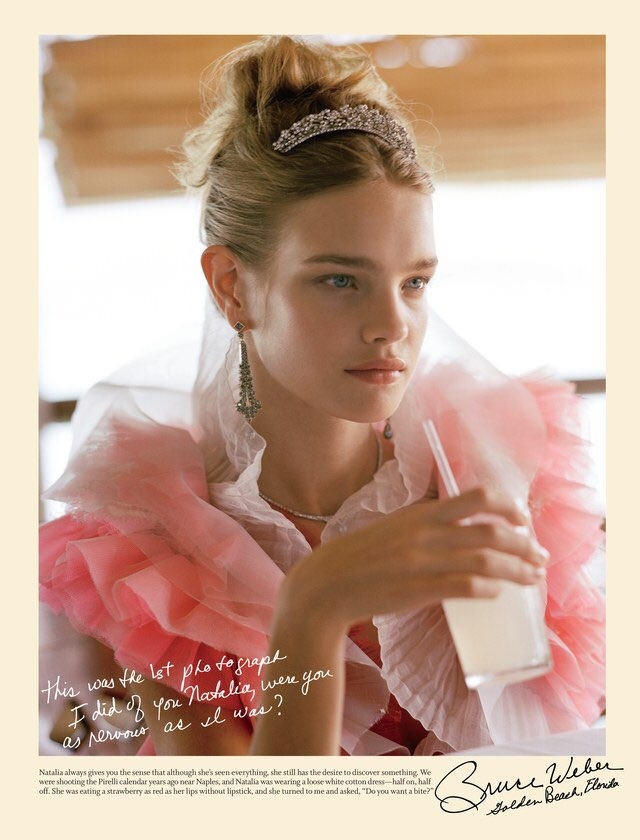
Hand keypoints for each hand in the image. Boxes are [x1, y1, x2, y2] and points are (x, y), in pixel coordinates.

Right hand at [280, 487, 547, 634]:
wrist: (326, 585)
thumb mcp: (392, 528)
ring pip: (485, 560)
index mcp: (420, 514)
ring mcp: (423, 561)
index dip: (506, 505)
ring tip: (533, 578)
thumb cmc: (357, 557)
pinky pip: (465, 585)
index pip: (474, 498)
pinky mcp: (419, 589)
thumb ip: (422, 523)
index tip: (523, 518)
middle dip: (524, 543)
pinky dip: (488, 588)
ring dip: (516, 569)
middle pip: (490, 530)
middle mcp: (425, 533)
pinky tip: (498, 592)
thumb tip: (455, 523)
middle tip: (540, 556)